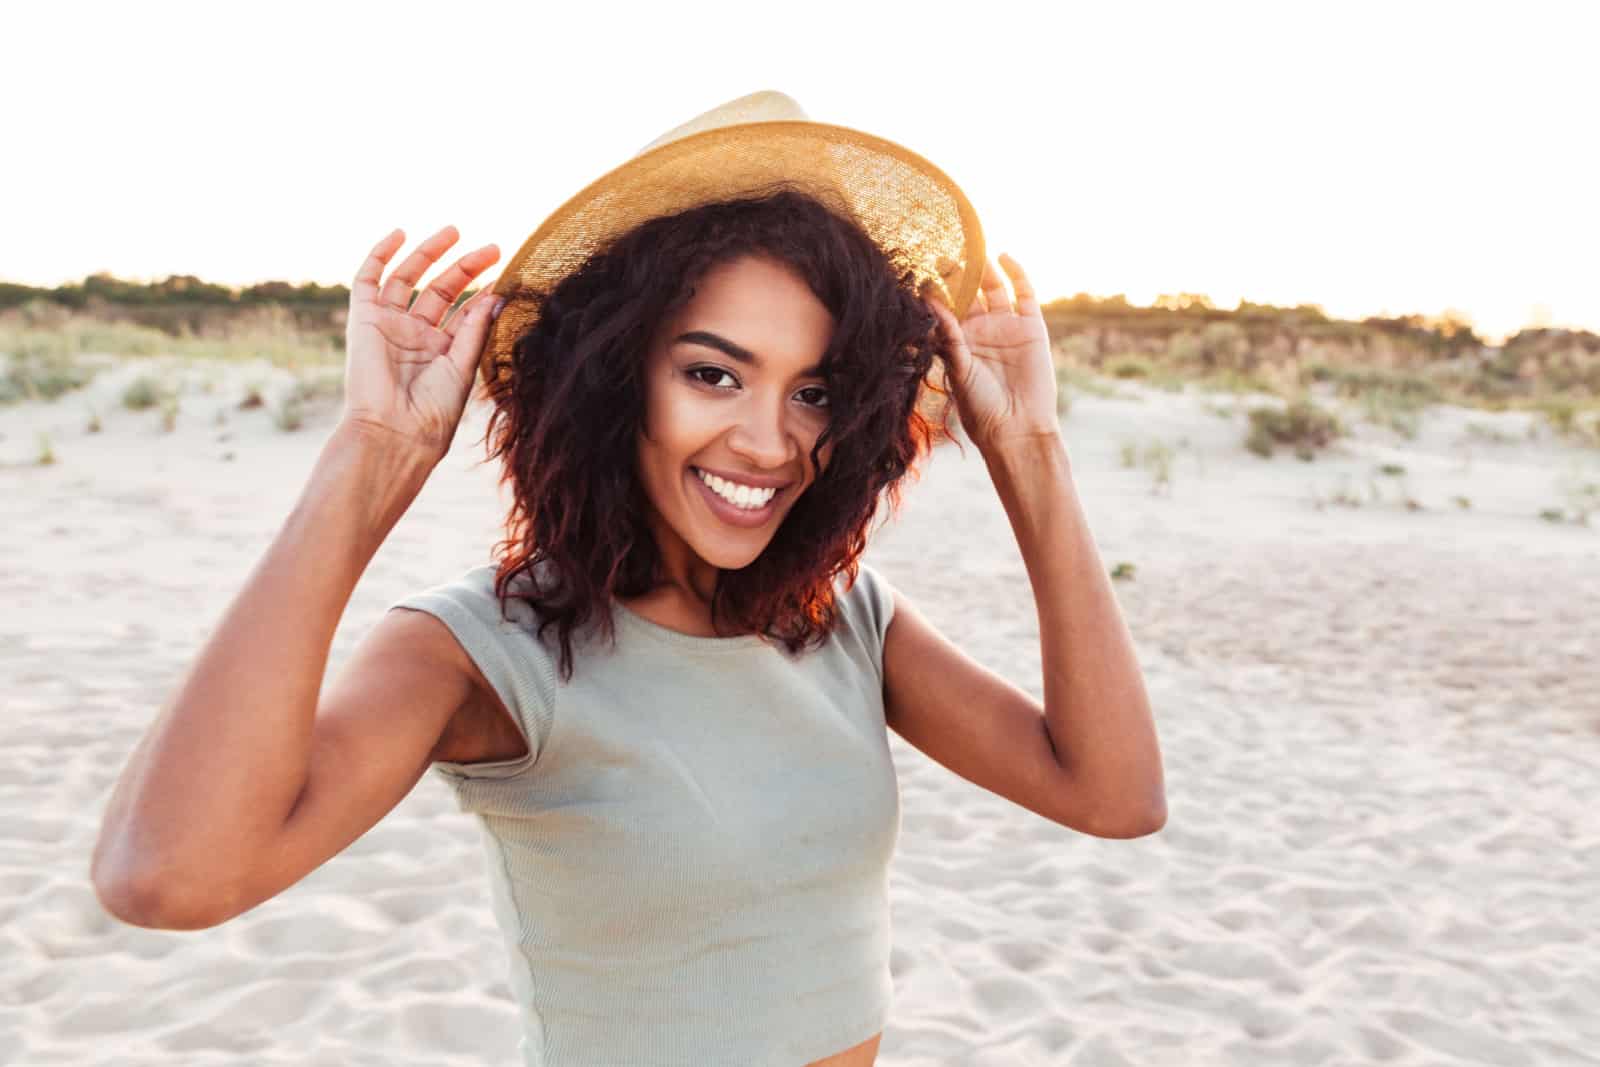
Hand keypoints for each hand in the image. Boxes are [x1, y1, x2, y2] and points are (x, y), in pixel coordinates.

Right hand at [339, 225, 501, 457]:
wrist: (395, 429)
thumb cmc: (433, 410)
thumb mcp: (462, 365)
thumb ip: (476, 328)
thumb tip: (497, 294)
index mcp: (442, 352)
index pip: (464, 313)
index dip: (483, 293)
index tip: (505, 276)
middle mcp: (415, 336)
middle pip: (441, 290)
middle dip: (465, 267)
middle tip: (494, 248)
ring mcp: (389, 325)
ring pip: (409, 278)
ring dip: (429, 253)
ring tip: (456, 231)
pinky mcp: (363, 319)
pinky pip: (367, 279)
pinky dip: (380, 255)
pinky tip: (400, 234)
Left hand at [923, 253, 1059, 452]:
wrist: (1017, 427)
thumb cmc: (981, 406)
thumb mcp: (959, 368)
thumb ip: (948, 335)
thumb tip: (931, 302)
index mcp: (958, 342)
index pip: (945, 308)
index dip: (935, 290)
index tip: (918, 268)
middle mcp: (981, 331)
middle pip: (968, 293)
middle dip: (957, 273)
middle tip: (941, 251)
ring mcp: (1007, 327)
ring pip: (994, 288)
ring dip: (984, 269)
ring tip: (971, 248)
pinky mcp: (1032, 327)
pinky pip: (1025, 294)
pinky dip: (1017, 273)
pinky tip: (1004, 255)